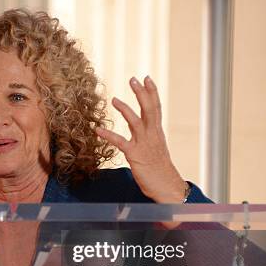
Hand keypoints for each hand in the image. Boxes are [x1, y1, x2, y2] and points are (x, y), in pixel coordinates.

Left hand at [96, 76, 186, 203]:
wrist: (168, 187)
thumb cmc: (161, 171)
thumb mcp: (157, 151)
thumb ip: (150, 140)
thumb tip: (145, 134)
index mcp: (158, 133)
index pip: (156, 108)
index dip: (152, 92)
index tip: (147, 78)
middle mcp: (152, 135)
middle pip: (149, 109)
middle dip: (141, 93)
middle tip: (134, 79)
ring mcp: (144, 144)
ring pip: (135, 121)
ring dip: (125, 109)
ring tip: (114, 99)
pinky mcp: (135, 155)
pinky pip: (120, 142)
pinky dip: (108, 134)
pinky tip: (98, 129)